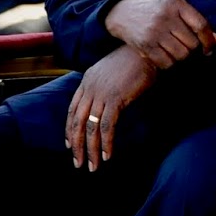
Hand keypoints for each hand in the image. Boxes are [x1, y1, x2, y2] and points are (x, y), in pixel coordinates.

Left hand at [65, 45, 156, 169]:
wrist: (146, 49)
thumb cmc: (135, 59)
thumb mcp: (112, 72)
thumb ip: (104, 86)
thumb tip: (105, 101)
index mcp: (87, 81)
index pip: (72, 110)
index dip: (70, 129)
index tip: (70, 144)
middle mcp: (90, 88)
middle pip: (77, 122)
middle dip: (77, 146)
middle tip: (78, 163)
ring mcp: (101, 94)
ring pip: (90, 128)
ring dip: (91, 150)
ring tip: (93, 165)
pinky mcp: (115, 99)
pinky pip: (107, 126)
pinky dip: (106, 143)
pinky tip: (108, 154)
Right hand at [104, 0, 215, 69]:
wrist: (122, 12)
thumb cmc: (155, 10)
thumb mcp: (176, 7)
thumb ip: (197, 22)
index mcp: (176, 4)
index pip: (201, 25)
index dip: (209, 40)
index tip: (210, 48)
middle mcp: (165, 17)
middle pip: (192, 43)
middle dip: (193, 48)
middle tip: (186, 46)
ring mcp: (154, 32)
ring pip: (181, 55)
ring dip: (182, 56)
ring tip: (176, 50)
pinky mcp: (144, 46)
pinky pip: (166, 63)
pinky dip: (170, 63)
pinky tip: (167, 56)